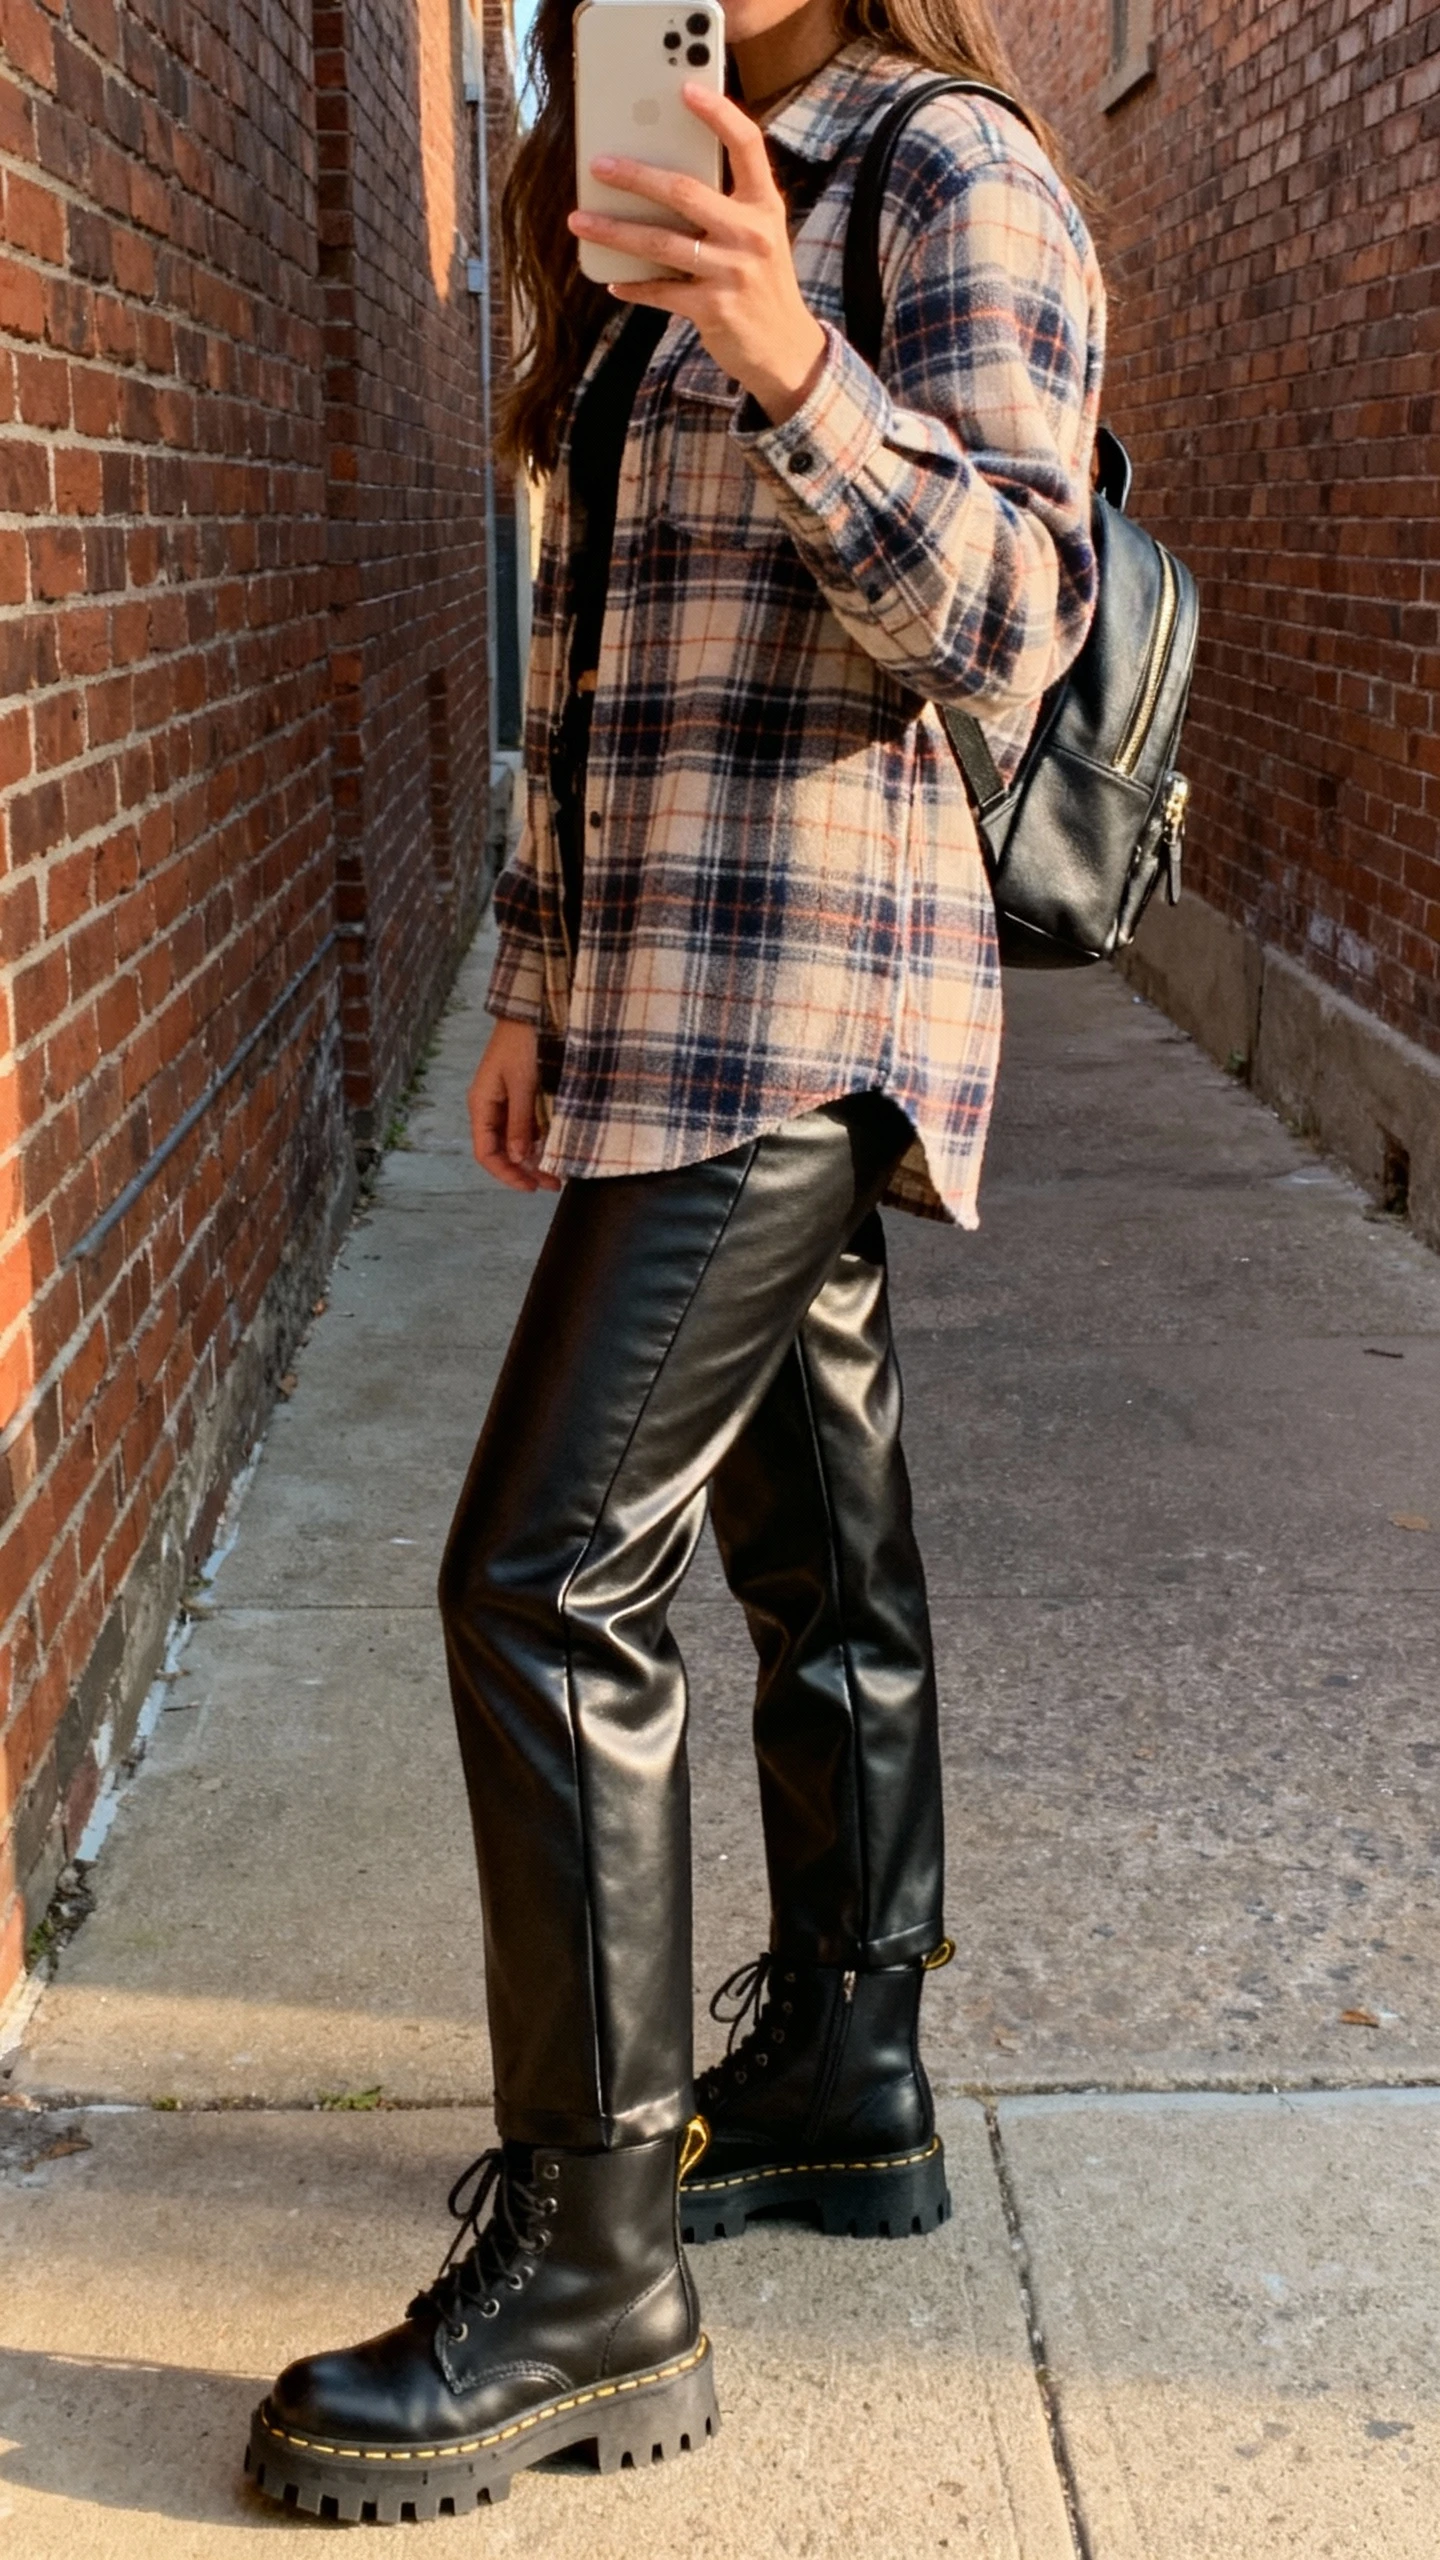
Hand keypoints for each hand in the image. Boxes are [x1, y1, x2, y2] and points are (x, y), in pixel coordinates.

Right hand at [468, 1020, 561, 1192]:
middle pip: (501, 1152)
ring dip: (533, 1159)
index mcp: (481, 1106)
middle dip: (524, 1171)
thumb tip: (517, 1157)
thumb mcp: (522, 1084)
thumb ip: (520, 1121)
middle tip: (551, 1184)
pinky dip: (537, 1142)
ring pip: (514, 1143)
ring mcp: (504, 1105)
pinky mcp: (518, 1099)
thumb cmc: (520, 1044)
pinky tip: (553, 1150)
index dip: (506, 1173)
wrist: (527, 1014)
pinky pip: (524, 1129)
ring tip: (557, 1174)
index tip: (530, 1186)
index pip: (486, 1153)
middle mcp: (489, 1109)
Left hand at [567, 84, 826, 426]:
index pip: (746, 145)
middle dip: (635, 176)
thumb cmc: (762, 284)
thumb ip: (725, 207)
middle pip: (684, 191)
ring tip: (580, 220)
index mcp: (764, 206)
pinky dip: (634, 286)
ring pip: (661, 242)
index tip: (685, 90)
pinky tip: (613, 281)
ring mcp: (732, 272)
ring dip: (615, 231)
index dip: (718, 114)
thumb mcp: (758, 237)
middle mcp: (751, 234)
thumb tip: (660, 181)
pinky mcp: (713, 309)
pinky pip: (661, 291)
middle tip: (599, 165)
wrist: (787, 350)